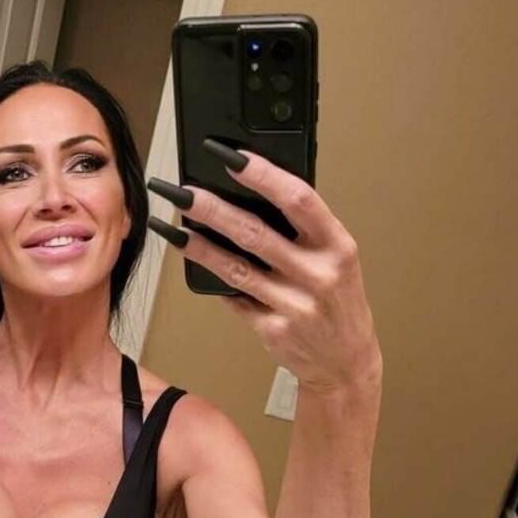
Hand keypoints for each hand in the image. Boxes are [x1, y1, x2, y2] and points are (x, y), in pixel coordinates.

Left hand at [148, 150, 381, 393]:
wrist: (344, 360)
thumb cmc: (338, 300)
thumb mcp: (337, 258)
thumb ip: (304, 230)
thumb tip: (249, 192)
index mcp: (338, 246)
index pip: (298, 200)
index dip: (262, 175)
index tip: (231, 157)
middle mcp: (318, 275)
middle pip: (255, 233)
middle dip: (213, 209)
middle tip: (182, 191)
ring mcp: (294, 306)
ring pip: (236, 268)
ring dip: (199, 245)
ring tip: (173, 227)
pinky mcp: (273, 330)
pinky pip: (234, 297)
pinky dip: (213, 277)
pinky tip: (194, 260)